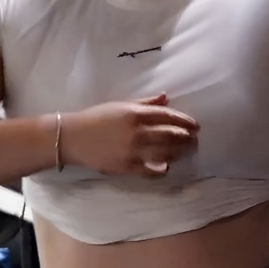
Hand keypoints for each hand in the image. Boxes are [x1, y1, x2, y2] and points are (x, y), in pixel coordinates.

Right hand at [61, 93, 198, 176]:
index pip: (169, 117)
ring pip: (166, 153)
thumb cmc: (96, 118)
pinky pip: (151, 170)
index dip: (185, 121)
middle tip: (195, 140)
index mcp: (135, 113)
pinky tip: (168, 167)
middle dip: (187, 138)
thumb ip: (144, 103)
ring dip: (179, 152)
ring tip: (187, 152)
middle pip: (171, 135)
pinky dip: (162, 169)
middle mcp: (137, 132)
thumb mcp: (120, 105)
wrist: (73, 137)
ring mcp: (133, 151)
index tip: (195, 126)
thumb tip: (166, 98)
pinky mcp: (127, 167)